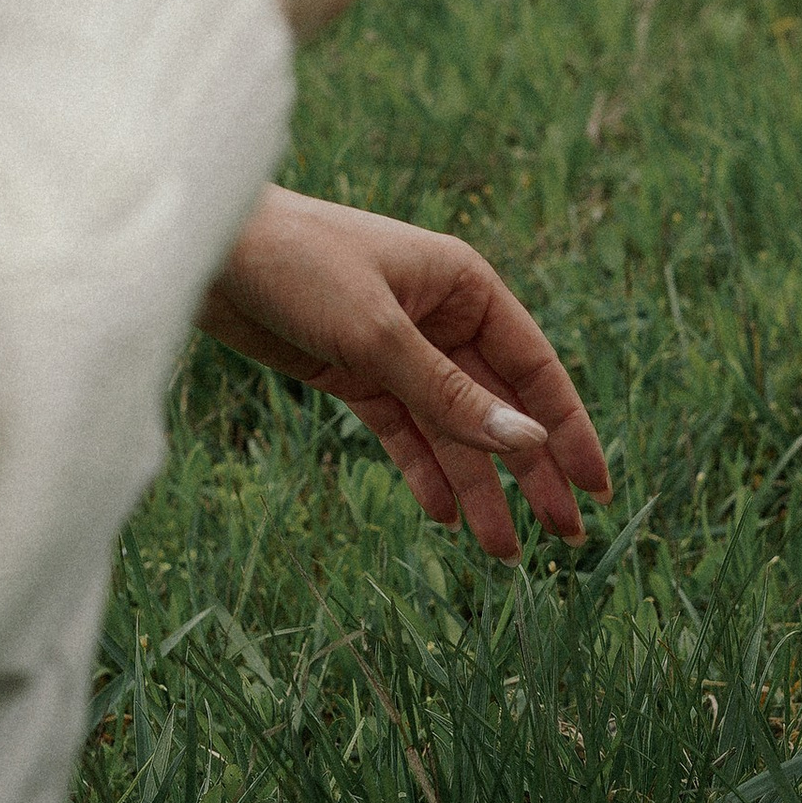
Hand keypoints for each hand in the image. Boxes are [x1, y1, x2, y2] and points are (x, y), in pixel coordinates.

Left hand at [205, 191, 613, 561]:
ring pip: (451, 429)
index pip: (535, 369)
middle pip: (499, 407)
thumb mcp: (378, 334)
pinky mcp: (354, 372)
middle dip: (531, 473)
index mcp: (464, 286)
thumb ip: (449, 395)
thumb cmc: (297, 264)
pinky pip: (402, 430)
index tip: (596, 486)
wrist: (205, 251)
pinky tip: (444, 515)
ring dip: (477, 487)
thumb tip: (526, 443)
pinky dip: (422, 471)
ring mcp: (398, 348)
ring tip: (502, 552)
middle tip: (565, 536)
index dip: (568, 429)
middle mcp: (440, 317)